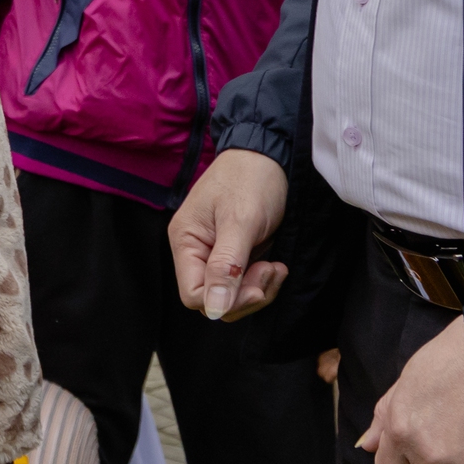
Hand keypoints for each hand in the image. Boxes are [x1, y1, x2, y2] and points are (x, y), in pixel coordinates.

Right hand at [168, 149, 287, 320]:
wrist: (268, 154)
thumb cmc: (251, 179)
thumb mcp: (241, 222)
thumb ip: (226, 266)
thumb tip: (214, 309)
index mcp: (186, 240)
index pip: (194, 295)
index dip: (225, 300)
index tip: (256, 285)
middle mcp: (195, 250)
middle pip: (214, 299)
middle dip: (247, 294)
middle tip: (271, 271)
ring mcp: (214, 252)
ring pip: (231, 295)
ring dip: (258, 288)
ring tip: (277, 267)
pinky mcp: (233, 253)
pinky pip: (243, 283)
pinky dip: (262, 280)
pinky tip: (276, 266)